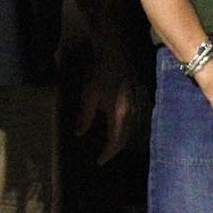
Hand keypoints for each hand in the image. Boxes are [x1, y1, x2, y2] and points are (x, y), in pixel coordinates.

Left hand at [74, 49, 140, 164]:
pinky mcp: (132, 96)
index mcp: (120, 114)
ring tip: (108, 143)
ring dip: (119, 138)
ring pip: (129, 127)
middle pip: (125, 136)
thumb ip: (85, 116)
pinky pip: (129, 118)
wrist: (115, 51)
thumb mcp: (89, 95)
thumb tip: (79, 134)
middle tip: (103, 156)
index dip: (107, 153)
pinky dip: (122, 127)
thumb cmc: (100, 72)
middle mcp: (130, 111)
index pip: (116, 141)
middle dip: (115, 148)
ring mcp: (133, 103)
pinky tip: (114, 124)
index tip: (98, 162)